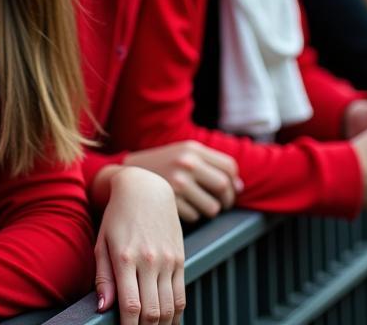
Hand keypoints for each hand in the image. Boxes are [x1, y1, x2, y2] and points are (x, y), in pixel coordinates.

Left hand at [95, 166, 185, 324]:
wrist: (145, 188)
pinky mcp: (180, 258)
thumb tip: (103, 309)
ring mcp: (167, 259)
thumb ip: (103, 278)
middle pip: (152, 313)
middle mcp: (149, 260)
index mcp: (125, 257)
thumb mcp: (103, 243)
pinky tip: (166, 321)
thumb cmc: (118, 216)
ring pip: (169, 308)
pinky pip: (181, 295)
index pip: (131, 307)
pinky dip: (175, 314)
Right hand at [124, 141, 242, 222]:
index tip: (231, 190)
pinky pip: (195, 217)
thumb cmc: (162, 165)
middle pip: (224, 187)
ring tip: (198, 205)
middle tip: (222, 204)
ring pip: (212, 207)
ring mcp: (178, 183)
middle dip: (227, 200)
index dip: (234, 181)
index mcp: (193, 149)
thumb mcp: (184, 154)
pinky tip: (181, 208)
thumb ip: (211, 165)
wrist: (127, 174)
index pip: (229, 167)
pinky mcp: (170, 202)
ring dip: (209, 210)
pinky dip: (192, 216)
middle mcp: (187, 163)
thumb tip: (239, 186)